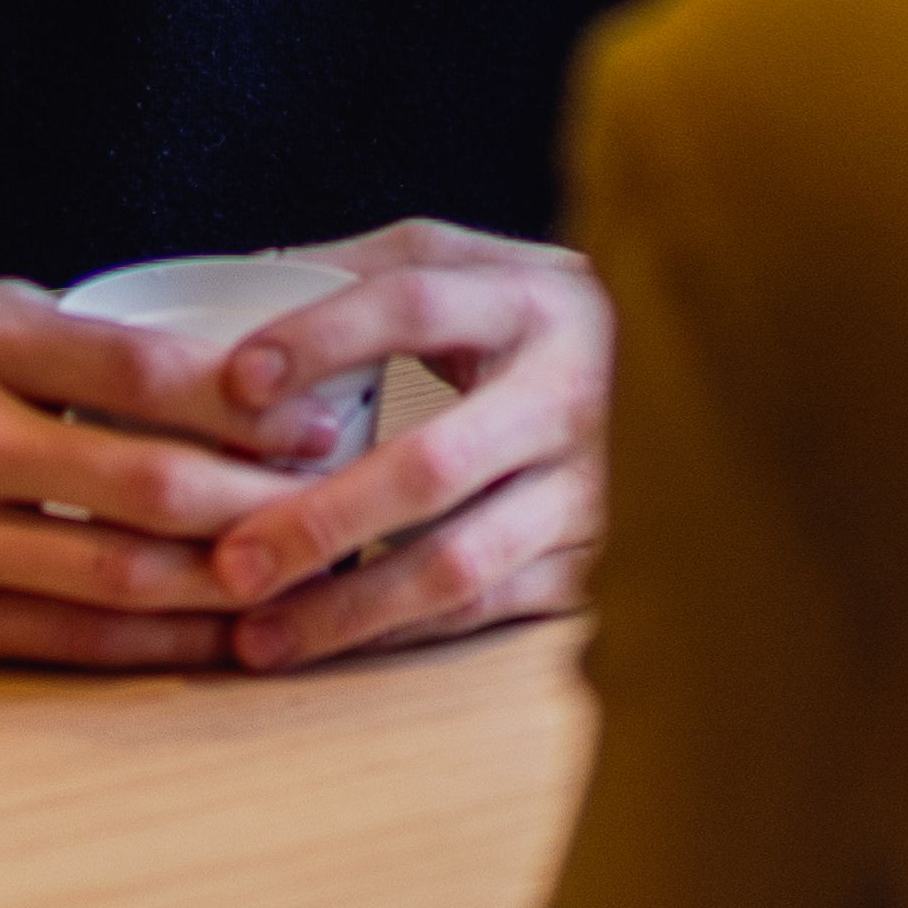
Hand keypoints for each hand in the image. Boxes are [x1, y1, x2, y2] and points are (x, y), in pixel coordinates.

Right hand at [0, 282, 359, 669]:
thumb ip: (69, 347)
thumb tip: (225, 379)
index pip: (142, 369)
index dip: (250, 401)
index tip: (322, 416)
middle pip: (148, 485)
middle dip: (261, 503)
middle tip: (340, 506)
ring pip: (118, 575)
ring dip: (224, 584)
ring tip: (302, 579)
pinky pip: (65, 642)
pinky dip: (156, 645)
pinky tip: (220, 636)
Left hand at [169, 224, 607, 671]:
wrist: (678, 376)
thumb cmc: (530, 318)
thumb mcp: (464, 262)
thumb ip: (356, 267)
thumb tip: (238, 277)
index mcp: (528, 300)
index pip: (415, 305)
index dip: (322, 337)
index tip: (235, 381)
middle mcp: (567, 395)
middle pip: (433, 463)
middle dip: (321, 520)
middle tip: (229, 561)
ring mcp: (590, 488)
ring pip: (461, 562)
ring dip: (350, 608)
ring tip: (257, 636)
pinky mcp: (594, 561)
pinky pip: (486, 611)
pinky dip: (399, 634)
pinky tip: (327, 645)